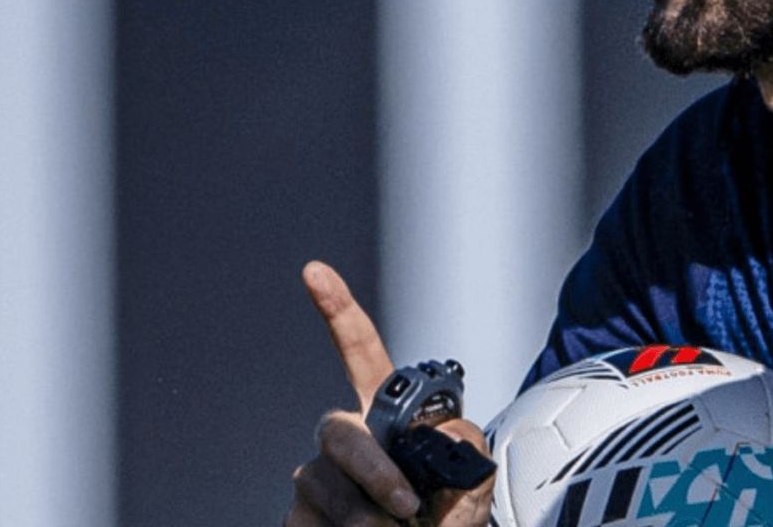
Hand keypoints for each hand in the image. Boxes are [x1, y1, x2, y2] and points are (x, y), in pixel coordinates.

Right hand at [284, 261, 492, 526]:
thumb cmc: (447, 518)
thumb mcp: (472, 480)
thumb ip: (465, 444)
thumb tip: (442, 433)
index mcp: (386, 416)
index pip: (360, 353)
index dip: (338, 309)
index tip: (315, 271)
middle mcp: (347, 439)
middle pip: (338, 432)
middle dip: (374, 470)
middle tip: (407, 507)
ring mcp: (319, 477)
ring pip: (326, 484)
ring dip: (365, 516)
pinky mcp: (300, 515)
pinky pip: (309, 520)